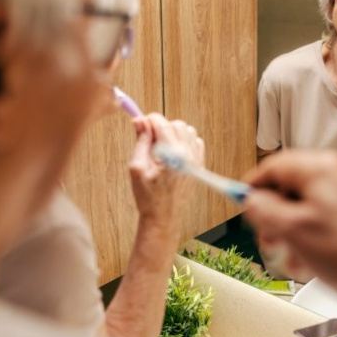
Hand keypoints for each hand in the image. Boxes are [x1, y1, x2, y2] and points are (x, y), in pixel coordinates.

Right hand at [129, 113, 203, 228]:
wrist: (162, 217)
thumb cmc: (148, 196)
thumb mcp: (137, 167)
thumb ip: (140, 141)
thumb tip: (140, 121)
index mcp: (172, 155)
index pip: (163, 123)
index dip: (150, 120)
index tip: (142, 124)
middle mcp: (188, 155)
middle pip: (176, 124)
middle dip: (161, 127)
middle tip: (150, 140)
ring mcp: (196, 159)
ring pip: (187, 130)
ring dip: (174, 133)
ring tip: (161, 147)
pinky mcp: (199, 164)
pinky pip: (196, 141)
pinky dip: (185, 141)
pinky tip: (173, 152)